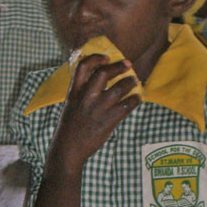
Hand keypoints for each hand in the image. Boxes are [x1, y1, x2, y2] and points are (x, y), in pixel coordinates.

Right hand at [55, 54, 139, 169]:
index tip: (106, 58)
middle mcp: (86, 98)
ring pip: (119, 89)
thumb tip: (103, 79)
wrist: (68, 148)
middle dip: (118, 66)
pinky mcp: (107, 121)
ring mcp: (97, 109)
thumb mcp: (72, 104)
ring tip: (135, 81)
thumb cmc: (71, 125)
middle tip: (128, 64)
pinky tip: (137, 98)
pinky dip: (135, 100)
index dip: (95, 58)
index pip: (82, 67)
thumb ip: (83, 91)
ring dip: (130, 82)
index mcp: (74, 92)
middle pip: (103, 73)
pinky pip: (126, 106)